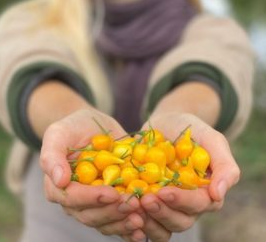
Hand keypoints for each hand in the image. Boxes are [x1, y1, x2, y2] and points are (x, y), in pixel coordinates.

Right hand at [40, 109, 143, 237]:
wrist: (90, 126)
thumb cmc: (72, 128)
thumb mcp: (58, 133)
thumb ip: (53, 156)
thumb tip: (60, 181)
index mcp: (57, 186)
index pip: (72, 198)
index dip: (92, 198)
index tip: (112, 193)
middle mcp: (74, 200)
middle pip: (90, 215)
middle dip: (112, 212)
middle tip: (133, 205)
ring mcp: (93, 203)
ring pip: (105, 222)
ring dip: (123, 222)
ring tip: (141, 217)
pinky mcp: (109, 202)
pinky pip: (118, 219)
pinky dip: (130, 225)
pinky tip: (144, 226)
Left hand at [139, 112, 239, 239]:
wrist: (166, 121)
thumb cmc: (192, 129)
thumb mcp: (212, 139)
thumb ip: (224, 165)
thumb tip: (218, 194)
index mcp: (205, 192)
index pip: (199, 205)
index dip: (182, 202)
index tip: (163, 192)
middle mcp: (187, 203)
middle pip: (179, 220)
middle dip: (162, 212)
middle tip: (144, 199)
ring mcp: (166, 202)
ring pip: (161, 224)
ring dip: (147, 218)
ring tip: (132, 203)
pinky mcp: (147, 196)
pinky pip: (142, 215)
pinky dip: (133, 215)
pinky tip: (122, 204)